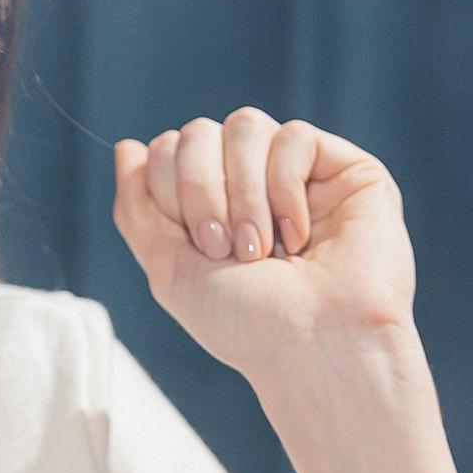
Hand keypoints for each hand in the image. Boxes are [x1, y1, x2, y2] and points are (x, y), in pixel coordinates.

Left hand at [113, 111, 415, 390]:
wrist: (315, 347)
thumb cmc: (247, 323)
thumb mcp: (169, 270)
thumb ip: (138, 209)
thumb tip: (126, 148)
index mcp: (213, 206)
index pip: (167, 150)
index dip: (167, 188)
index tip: (197, 247)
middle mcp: (253, 184)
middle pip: (199, 131)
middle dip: (200, 190)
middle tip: (222, 248)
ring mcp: (300, 174)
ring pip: (245, 125)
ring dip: (243, 192)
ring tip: (259, 248)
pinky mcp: (346, 169)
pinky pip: (293, 137)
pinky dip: (285, 188)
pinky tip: (299, 236)